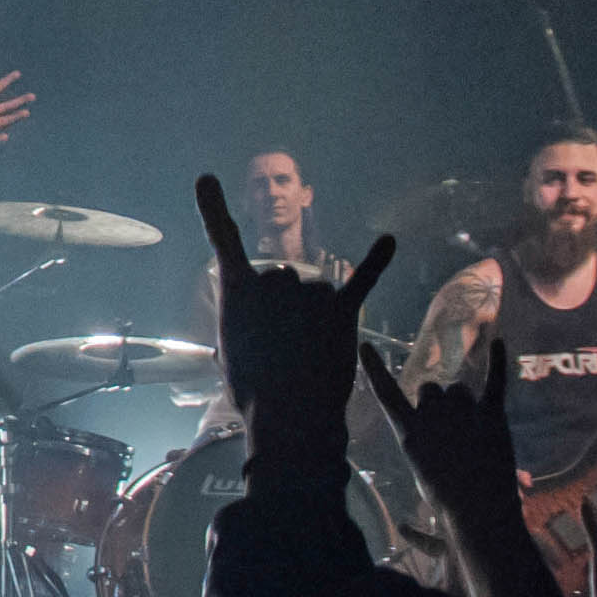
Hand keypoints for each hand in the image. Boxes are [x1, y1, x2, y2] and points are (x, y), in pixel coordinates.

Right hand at [198, 173, 391, 465]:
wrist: (291, 418)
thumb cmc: (256, 393)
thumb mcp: (232, 352)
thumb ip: (247, 322)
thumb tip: (268, 320)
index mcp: (237, 292)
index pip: (224, 244)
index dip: (213, 210)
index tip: (206, 178)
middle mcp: (273, 281)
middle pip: (283, 279)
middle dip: (285, 307)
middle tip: (282, 348)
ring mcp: (309, 293)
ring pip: (317, 291)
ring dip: (316, 317)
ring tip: (308, 354)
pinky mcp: (342, 310)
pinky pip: (363, 280)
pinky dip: (378, 261)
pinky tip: (390, 241)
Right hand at [364, 335, 518, 519]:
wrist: (482, 512)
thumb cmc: (448, 505)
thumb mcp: (422, 480)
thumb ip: (419, 459)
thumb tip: (410, 495)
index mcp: (409, 434)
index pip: (387, 395)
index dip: (374, 370)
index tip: (365, 346)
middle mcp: (432, 416)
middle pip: (431, 390)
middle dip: (439, 402)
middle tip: (452, 430)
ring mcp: (462, 412)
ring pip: (460, 389)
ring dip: (464, 402)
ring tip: (474, 430)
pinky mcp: (491, 415)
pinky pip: (494, 381)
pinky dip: (497, 362)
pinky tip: (498, 342)